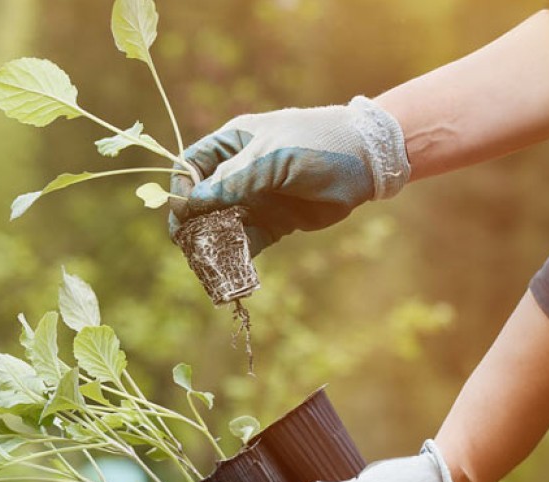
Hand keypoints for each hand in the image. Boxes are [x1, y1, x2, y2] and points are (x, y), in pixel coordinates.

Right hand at [168, 96, 409, 253]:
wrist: (367, 160)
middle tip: (189, 244)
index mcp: (234, 144)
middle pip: (200, 199)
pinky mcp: (272, 223)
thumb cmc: (317, 144)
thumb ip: (233, 180)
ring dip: (211, 243)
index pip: (192, 165)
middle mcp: (239, 172)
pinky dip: (236, 256)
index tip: (183, 211)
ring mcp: (255, 198)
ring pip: (220, 224)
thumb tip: (192, 203)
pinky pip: (245, 242)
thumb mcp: (273, 158)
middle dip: (192, 222)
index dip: (181, 187)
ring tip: (207, 262)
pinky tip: (231, 270)